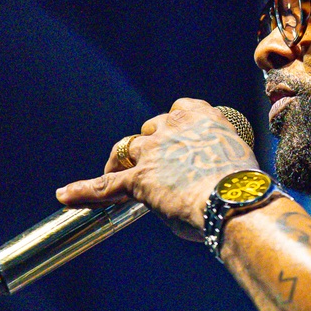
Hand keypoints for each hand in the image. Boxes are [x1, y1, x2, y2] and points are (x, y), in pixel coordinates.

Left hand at [55, 98, 261, 241]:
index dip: (174, 128)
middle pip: (151, 129)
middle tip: (160, 169)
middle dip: (151, 146)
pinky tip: (65, 196)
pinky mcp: (138, 180)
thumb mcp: (238, 159)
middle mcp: (174, 126)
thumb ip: (217, 159)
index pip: (179, 111)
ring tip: (118, 176)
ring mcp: (153, 151)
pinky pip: (105, 185)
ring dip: (123, 162)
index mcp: (202, 116)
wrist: (236, 199)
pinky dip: (83, 191)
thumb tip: (211, 180)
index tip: (179, 140)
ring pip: (127, 149)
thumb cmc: (246, 186)